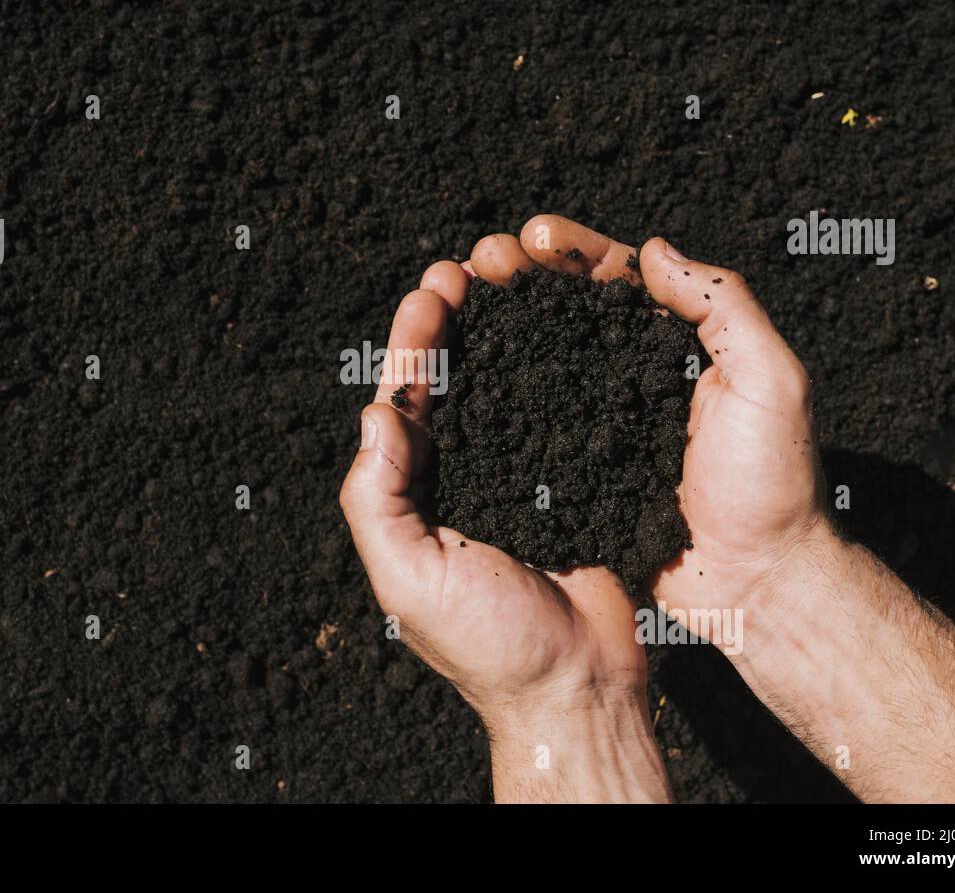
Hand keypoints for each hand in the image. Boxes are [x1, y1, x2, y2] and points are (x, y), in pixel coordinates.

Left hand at [339, 260, 669, 801]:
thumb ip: (378, 500)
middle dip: (451, 324)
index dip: (412, 346)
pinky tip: (560, 329)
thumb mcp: (410, 576)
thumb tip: (375, 415)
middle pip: (451, 384)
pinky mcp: (571, 482)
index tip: (429, 292)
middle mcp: (464, 478)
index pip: (405, 406)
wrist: (580, 685)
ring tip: (504, 280)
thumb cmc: (490, 643)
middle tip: (461, 269)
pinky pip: (560, 414)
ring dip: (499, 334)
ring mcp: (519, 477)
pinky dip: (554, 370)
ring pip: (504, 388)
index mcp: (418, 497)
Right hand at [470, 215, 830, 626]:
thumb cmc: (774, 485)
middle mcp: (633, 379)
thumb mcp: (770, 381)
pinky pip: (532, 423)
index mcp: (679, 348)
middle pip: (568, 311)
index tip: (532, 237)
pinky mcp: (579, 471)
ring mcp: (602, 425)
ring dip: (499, 324)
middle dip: (522, 278)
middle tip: (482, 259)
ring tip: (460, 297)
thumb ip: (723, 307)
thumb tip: (652, 250)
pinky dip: (497, 392)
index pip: (621, 281)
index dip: (575, 252)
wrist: (756, 585)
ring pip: (541, 359)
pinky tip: (463, 370)